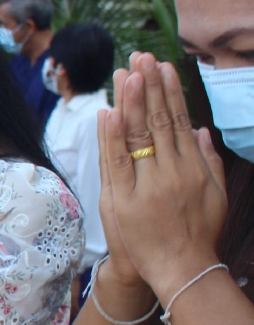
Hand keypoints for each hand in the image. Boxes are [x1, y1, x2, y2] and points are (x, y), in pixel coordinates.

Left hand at [101, 52, 226, 303]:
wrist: (179, 269)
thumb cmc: (198, 233)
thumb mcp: (216, 194)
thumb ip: (210, 159)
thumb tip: (201, 129)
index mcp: (194, 166)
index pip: (178, 120)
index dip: (169, 91)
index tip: (161, 66)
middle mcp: (172, 171)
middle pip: (158, 121)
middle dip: (148, 86)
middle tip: (140, 56)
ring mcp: (147, 185)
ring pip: (137, 136)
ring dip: (131, 101)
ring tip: (125, 72)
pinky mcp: (123, 200)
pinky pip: (116, 162)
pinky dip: (111, 135)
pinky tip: (108, 111)